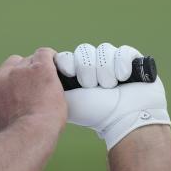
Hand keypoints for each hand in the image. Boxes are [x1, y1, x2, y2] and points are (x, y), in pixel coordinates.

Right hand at [0, 48, 66, 132]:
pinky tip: (58, 70)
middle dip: (23, 72)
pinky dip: (52, 59)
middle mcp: (0, 78)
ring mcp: (20, 71)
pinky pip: (45, 54)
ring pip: (31, 60)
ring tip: (48, 89)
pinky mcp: (40, 68)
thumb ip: (2, 105)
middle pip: (12, 62)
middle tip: (34, 91)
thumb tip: (14, 107)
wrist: (31, 135)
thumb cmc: (20, 135)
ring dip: (38, 70)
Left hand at [54, 42, 170, 149]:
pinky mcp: (132, 60)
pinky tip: (122, 78)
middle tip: (91, 87)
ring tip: (109, 87)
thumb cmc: (94, 113)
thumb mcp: (65, 100)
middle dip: (87, 70)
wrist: (124, 120)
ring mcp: (113, 62)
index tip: (69, 73)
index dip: (68, 62)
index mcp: (77, 74)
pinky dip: (121, 65)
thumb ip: (50, 85)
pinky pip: (123, 51)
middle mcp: (94, 66)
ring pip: (103, 50)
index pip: (68, 55)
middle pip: (84, 50)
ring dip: (104, 70)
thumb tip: (38, 73)